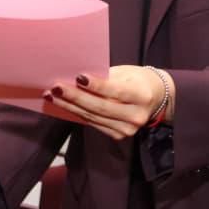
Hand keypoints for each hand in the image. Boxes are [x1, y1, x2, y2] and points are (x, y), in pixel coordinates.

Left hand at [42, 64, 173, 140]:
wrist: (155, 98)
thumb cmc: (137, 80)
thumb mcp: (126, 73)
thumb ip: (106, 77)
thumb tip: (77, 78)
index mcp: (141, 96)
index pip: (115, 91)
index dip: (96, 85)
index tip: (78, 77)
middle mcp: (136, 116)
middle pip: (100, 107)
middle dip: (75, 97)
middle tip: (56, 88)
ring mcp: (127, 129)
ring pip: (93, 117)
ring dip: (69, 107)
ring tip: (52, 96)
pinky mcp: (118, 135)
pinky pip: (93, 123)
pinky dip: (76, 114)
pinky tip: (63, 105)